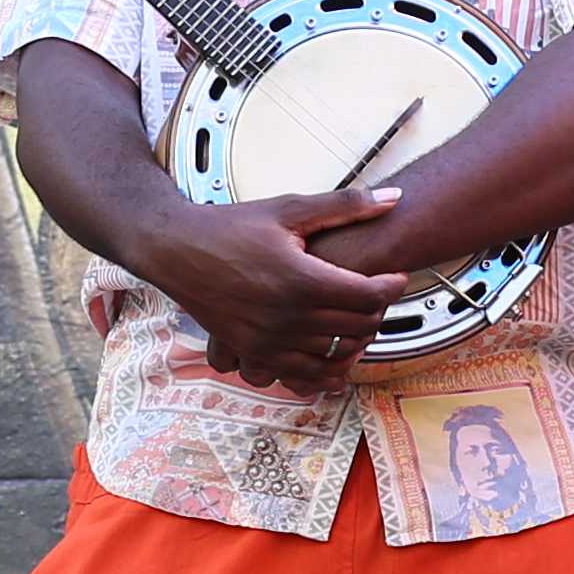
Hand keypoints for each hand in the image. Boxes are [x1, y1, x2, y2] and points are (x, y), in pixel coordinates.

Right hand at [139, 186, 405, 389]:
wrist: (178, 250)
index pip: (368, 296)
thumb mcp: (289, 209)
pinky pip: (304, 375)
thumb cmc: (231, 227)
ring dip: (356, 340)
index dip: (391, 286)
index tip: (396, 277)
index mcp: (301, 280)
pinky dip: (327, 370)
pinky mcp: (255, 353)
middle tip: (379, 295)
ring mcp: (270, 341)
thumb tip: (394, 197)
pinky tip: (335, 354)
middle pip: (357, 327)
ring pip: (335, 355)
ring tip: (358, 320)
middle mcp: (287, 317)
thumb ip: (344, 206)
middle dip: (377, 312)